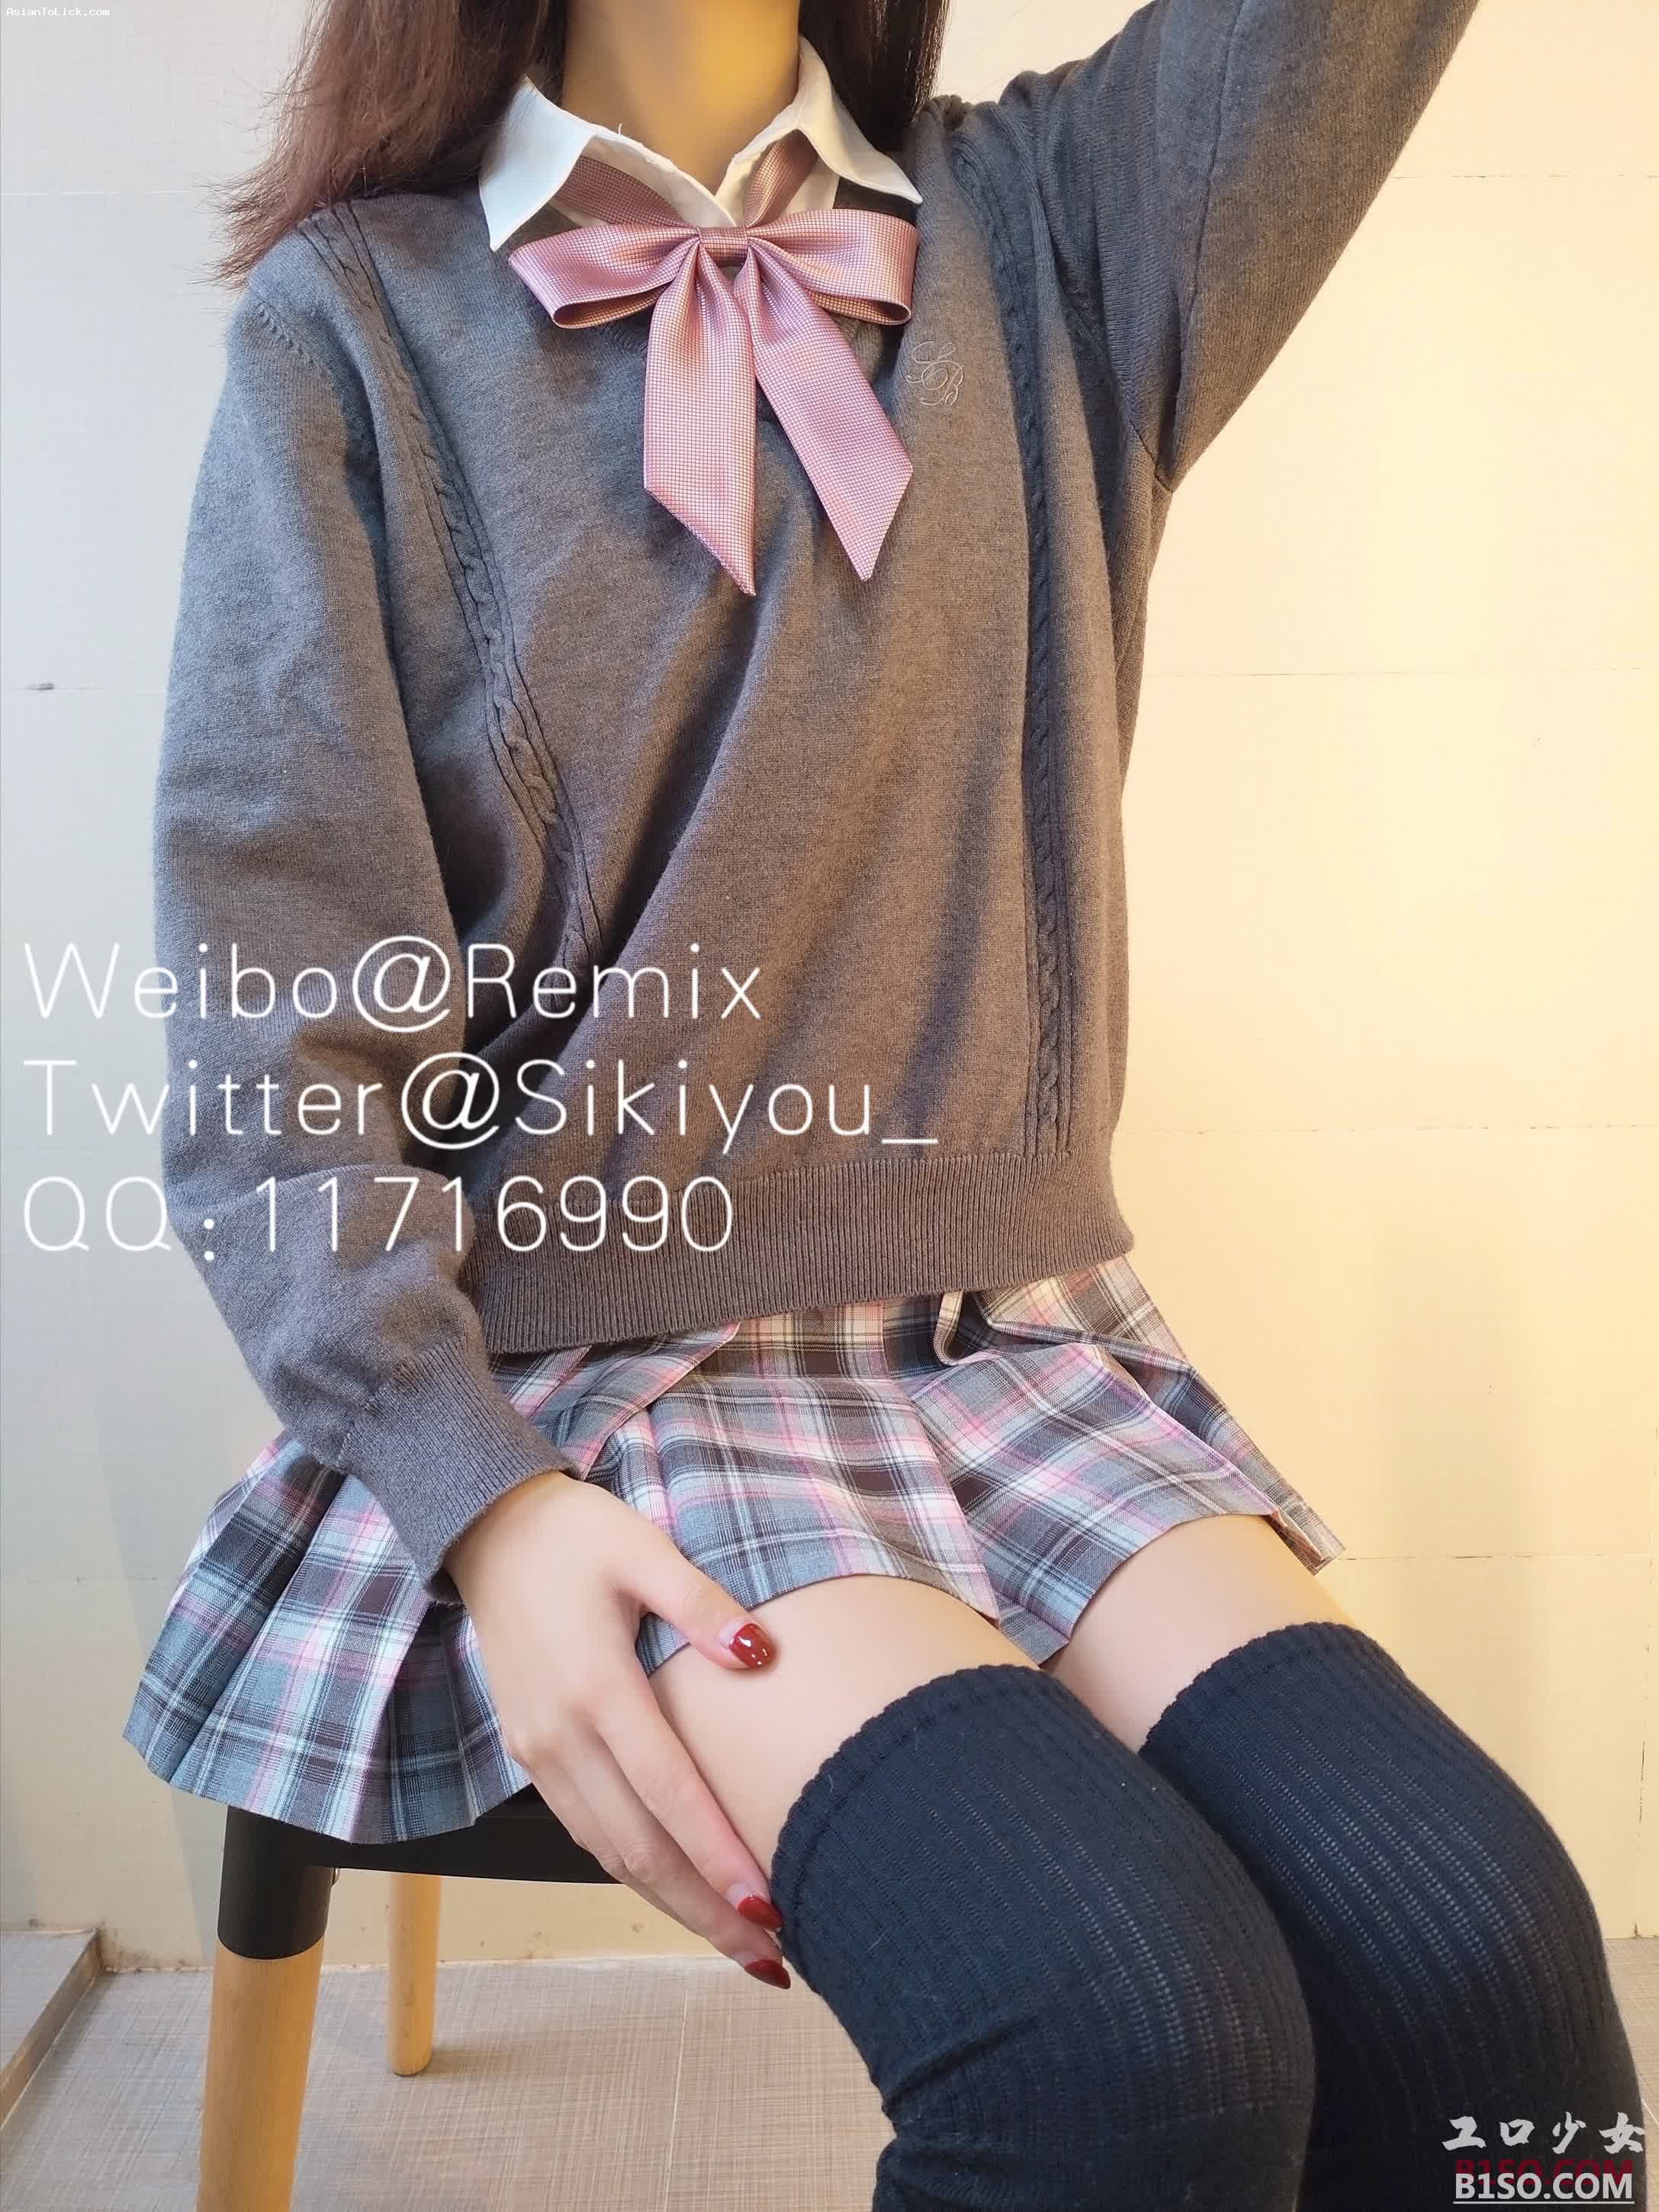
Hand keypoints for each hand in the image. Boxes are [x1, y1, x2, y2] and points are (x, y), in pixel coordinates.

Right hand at [447, 1469, 790, 1987]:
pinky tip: (679, 1888)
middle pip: (640, 1849)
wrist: (486, 1529)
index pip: (668, 1795)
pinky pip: (588, 1830)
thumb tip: (761, 1653)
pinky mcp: (532, 1753)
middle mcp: (563, 1736)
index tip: (769, 1909)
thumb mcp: (644, 1547)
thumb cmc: (576, 1534)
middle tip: (774, 1961)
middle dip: (706, 1912)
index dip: (718, 1858)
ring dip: (674, 1904)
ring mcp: (540, 1751)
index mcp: (596, 1689)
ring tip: (739, 1944)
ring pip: (611, 1853)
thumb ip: (702, 1603)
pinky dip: (636, 1871)